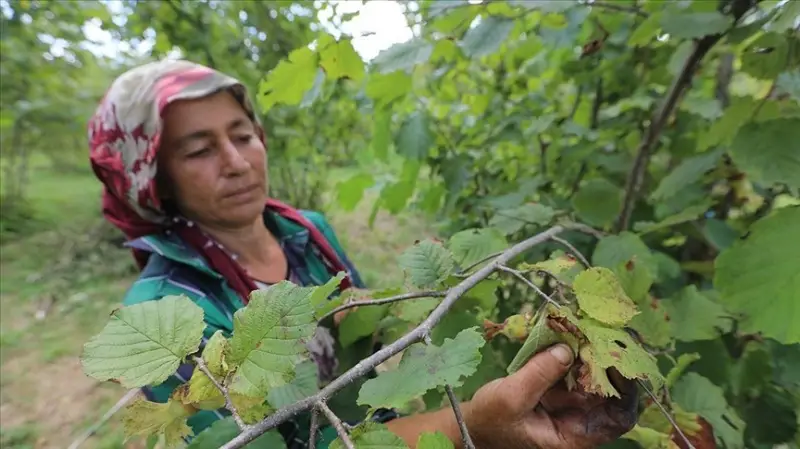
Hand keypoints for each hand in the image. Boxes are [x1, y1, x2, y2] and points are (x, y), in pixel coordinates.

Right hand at [462, 344, 637, 448]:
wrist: (472, 423)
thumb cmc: (491, 419)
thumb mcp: (512, 398)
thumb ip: (540, 373)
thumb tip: (567, 349)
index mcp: (574, 435)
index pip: (618, 418)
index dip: (626, 390)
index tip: (618, 360)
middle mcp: (578, 420)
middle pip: (610, 393)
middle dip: (609, 363)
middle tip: (606, 334)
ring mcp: (568, 403)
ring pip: (593, 377)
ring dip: (592, 353)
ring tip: (590, 327)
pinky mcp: (556, 388)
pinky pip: (573, 369)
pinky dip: (572, 351)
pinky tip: (570, 332)